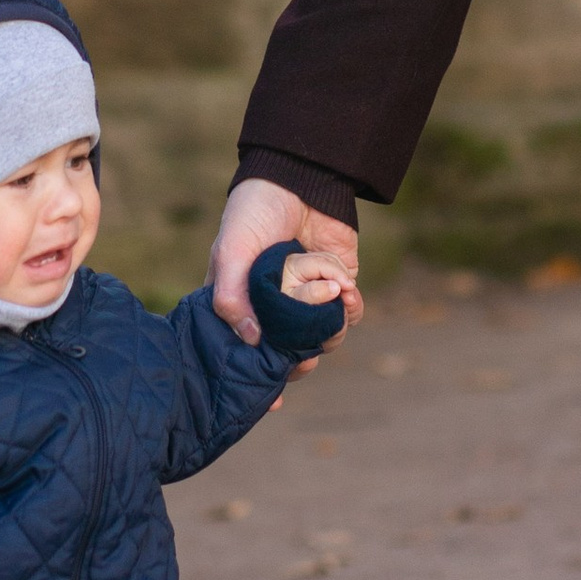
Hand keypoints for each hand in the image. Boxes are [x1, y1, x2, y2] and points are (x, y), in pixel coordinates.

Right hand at [209, 175, 361, 372]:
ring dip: (327, 326)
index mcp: (241, 303)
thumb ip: (231, 295)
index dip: (255, 377)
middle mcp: (275, 308)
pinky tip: (343, 285)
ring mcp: (308, 298)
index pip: (244, 351)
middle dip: (298, 360)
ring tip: (327, 294)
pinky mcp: (338, 285)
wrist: (302, 177)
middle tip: (302, 359)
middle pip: (287, 355)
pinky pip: (348, 313)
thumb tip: (251, 340)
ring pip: (321, 338)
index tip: (269, 402)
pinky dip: (349, 306)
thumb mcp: (231, 250)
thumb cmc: (254, 213)